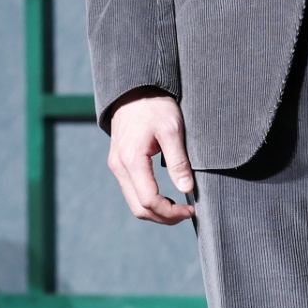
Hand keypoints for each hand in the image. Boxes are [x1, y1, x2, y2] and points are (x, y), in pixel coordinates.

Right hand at [107, 93, 194, 224]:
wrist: (135, 89)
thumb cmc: (155, 106)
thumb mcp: (172, 130)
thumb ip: (178, 161)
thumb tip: (187, 189)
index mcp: (132, 160)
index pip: (149, 200)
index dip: (171, 212)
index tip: (191, 210)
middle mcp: (119, 167)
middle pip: (139, 208)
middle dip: (163, 217)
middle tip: (186, 214)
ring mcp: (117, 166)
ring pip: (134, 203)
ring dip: (156, 211)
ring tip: (179, 208)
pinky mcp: (120, 163)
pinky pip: (132, 191)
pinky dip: (149, 200)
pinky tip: (166, 197)